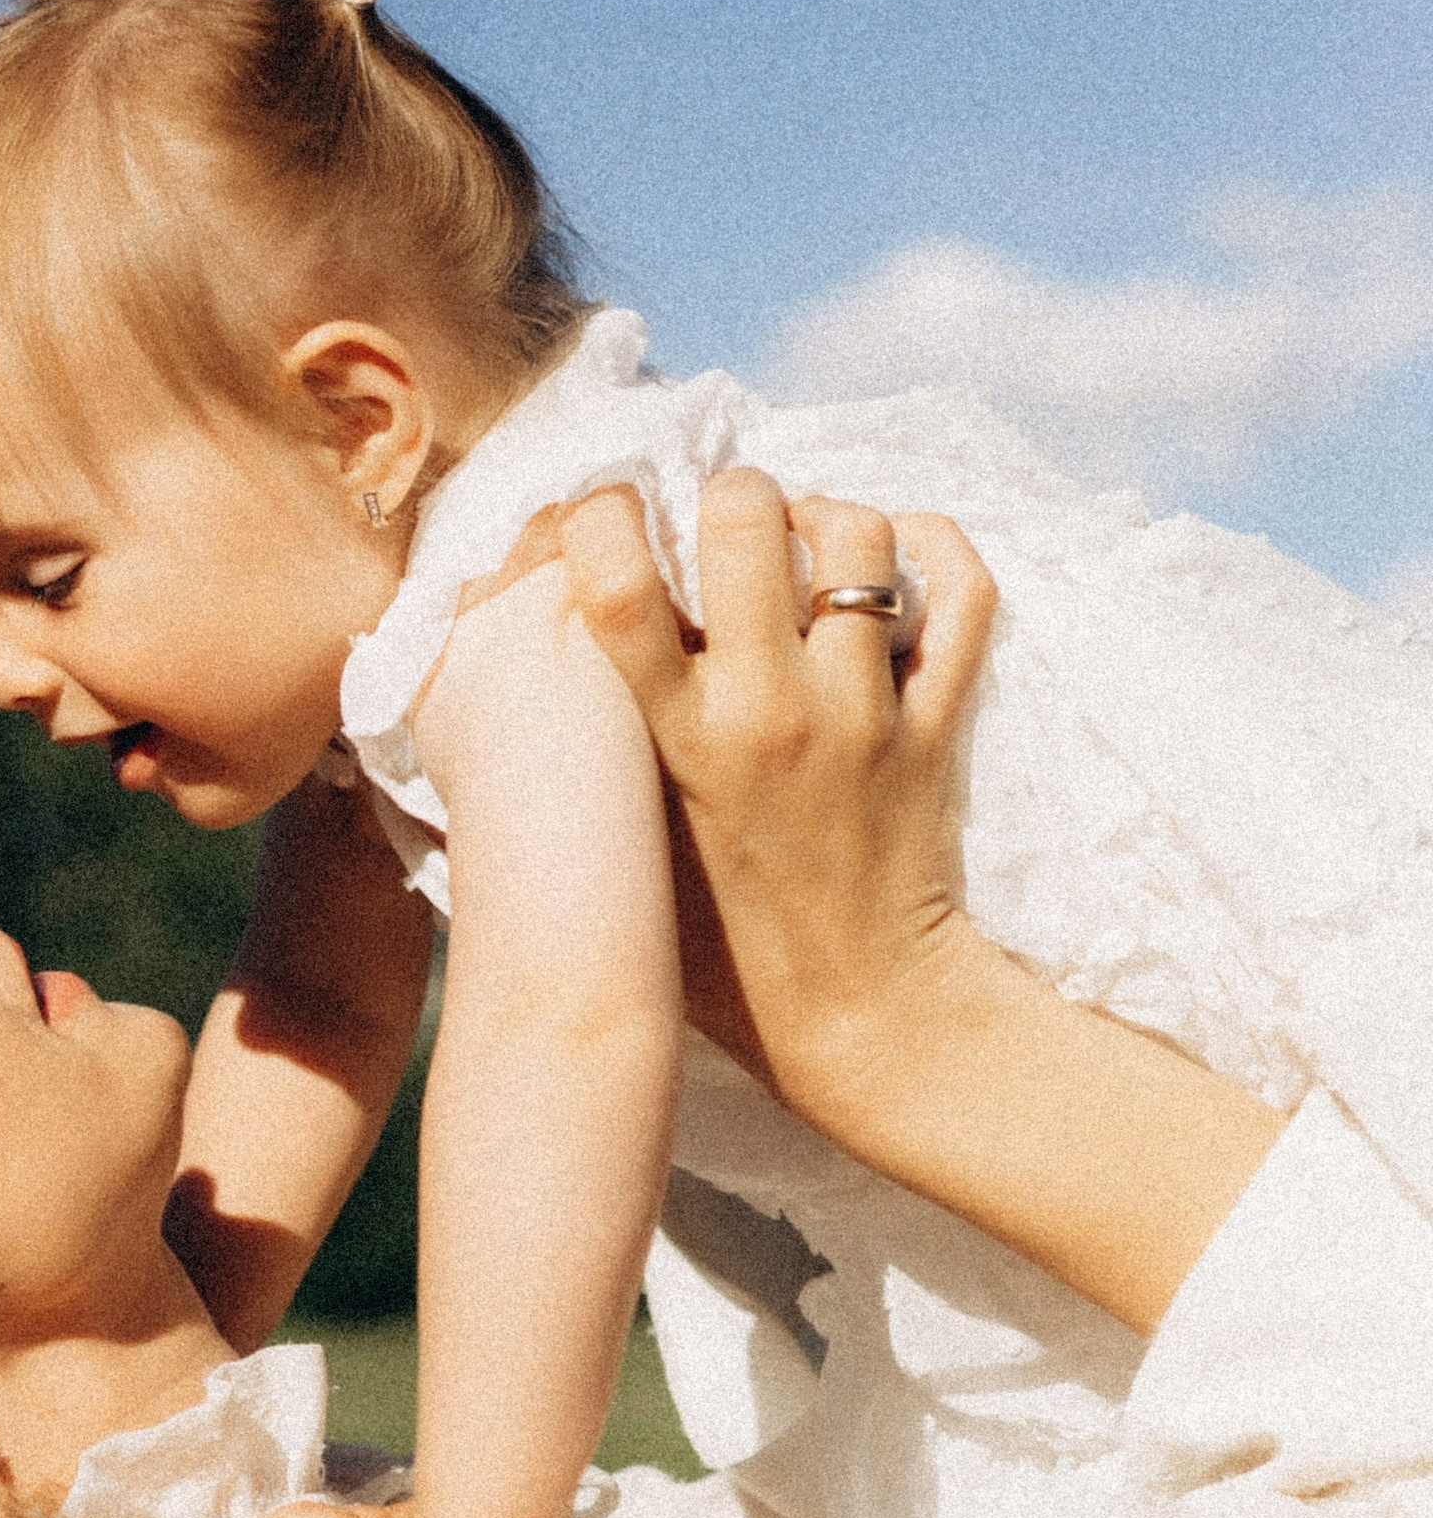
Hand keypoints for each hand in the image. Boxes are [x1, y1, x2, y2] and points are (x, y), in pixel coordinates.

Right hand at [561, 467, 1280, 1329]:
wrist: (864, 1019)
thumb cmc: (728, 958)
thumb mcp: (637, 856)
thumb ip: (610, 759)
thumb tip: (560, 670)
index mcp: (679, 747)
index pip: (615, 586)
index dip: (602, 518)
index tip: (609, 516)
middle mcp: (771, 712)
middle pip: (748, 518)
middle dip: (734, 498)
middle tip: (729, 527)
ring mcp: (864, 711)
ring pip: (858, 536)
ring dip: (832, 525)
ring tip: (812, 558)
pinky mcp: (935, 723)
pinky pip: (958, 587)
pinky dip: (933, 553)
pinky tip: (897, 565)